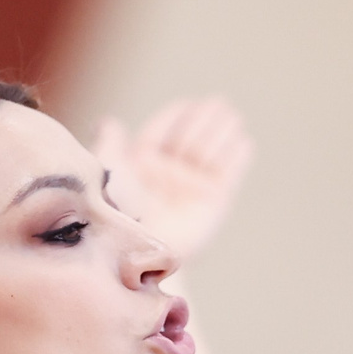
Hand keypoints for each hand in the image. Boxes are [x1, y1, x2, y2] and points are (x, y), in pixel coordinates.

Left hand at [92, 96, 253, 264]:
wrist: (139, 249)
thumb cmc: (116, 211)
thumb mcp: (108, 171)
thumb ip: (109, 144)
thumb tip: (109, 121)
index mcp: (141, 165)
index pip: (161, 133)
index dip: (175, 117)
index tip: (187, 104)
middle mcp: (168, 175)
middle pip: (189, 138)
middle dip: (204, 120)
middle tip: (217, 105)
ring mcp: (192, 187)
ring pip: (210, 151)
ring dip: (222, 132)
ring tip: (232, 117)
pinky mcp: (214, 202)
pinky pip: (229, 174)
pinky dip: (237, 157)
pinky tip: (244, 143)